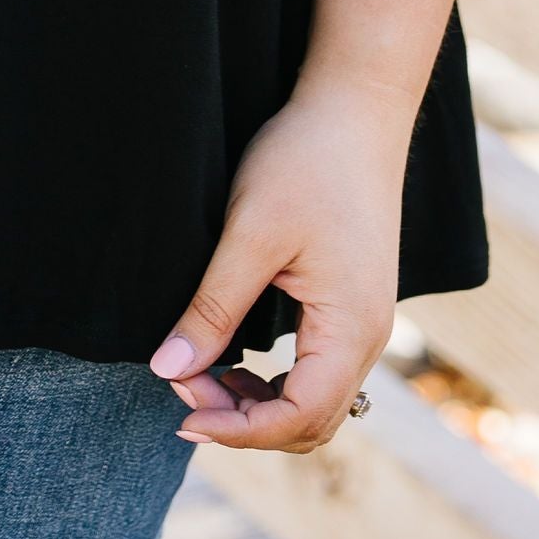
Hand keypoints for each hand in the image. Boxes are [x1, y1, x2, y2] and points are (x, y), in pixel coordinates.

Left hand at [148, 74, 406, 451]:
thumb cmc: (306, 161)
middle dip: (243, 419)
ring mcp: (367, 323)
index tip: (180, 410)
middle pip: (310, 421)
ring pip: (316, 402)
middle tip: (182, 384)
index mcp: (351, 328)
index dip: (237, 429)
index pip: (298, 417)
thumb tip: (169, 371)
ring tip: (202, 375)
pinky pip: (321, 373)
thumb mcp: (250, 234)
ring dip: (259, 404)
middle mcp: (369, 338)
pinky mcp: (356, 305)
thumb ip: (213, 308)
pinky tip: (236, 360)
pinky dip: (278, 383)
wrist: (356, 109)